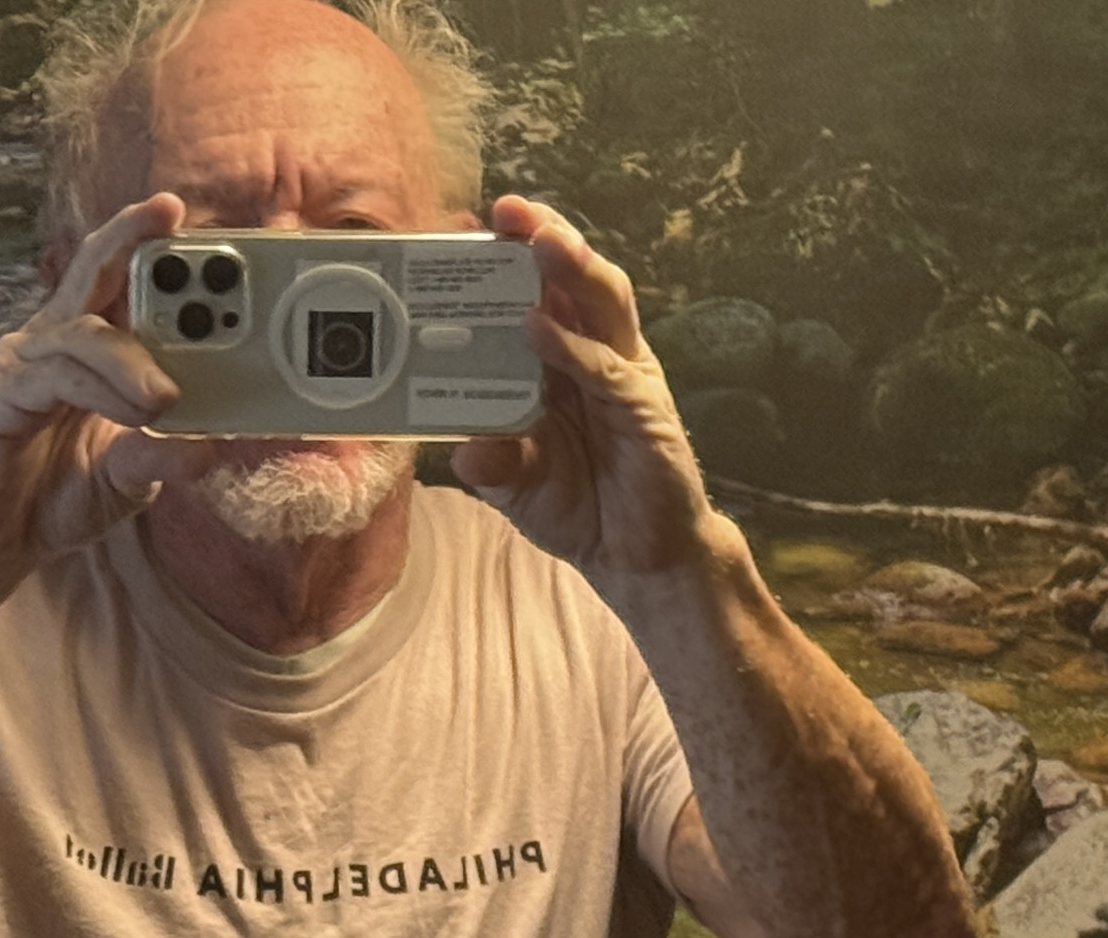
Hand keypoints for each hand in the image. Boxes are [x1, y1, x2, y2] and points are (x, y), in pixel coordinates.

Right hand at [0, 193, 208, 606]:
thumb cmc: (48, 502)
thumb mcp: (125, 480)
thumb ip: (161, 456)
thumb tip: (211, 448)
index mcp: (86, 352)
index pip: (118, 283)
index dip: (146, 245)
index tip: (180, 216)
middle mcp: (52, 343)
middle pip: (90, 270)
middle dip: (130, 237)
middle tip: (168, 218)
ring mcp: (22, 364)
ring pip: (83, 330)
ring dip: (133, 359)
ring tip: (167, 399)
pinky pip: (56, 376)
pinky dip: (100, 389)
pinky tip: (132, 412)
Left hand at [452, 197, 723, 589]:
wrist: (637, 558)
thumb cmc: (579, 507)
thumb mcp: (518, 484)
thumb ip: (492, 463)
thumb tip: (462, 451)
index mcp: (560, 358)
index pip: (534, 292)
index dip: (504, 258)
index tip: (463, 228)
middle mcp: (594, 353)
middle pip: (570, 279)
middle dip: (541, 237)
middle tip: (504, 209)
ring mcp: (624, 374)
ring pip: (601, 302)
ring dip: (569, 268)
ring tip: (534, 240)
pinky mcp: (645, 407)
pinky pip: (607, 368)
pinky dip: (573, 347)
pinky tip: (540, 329)